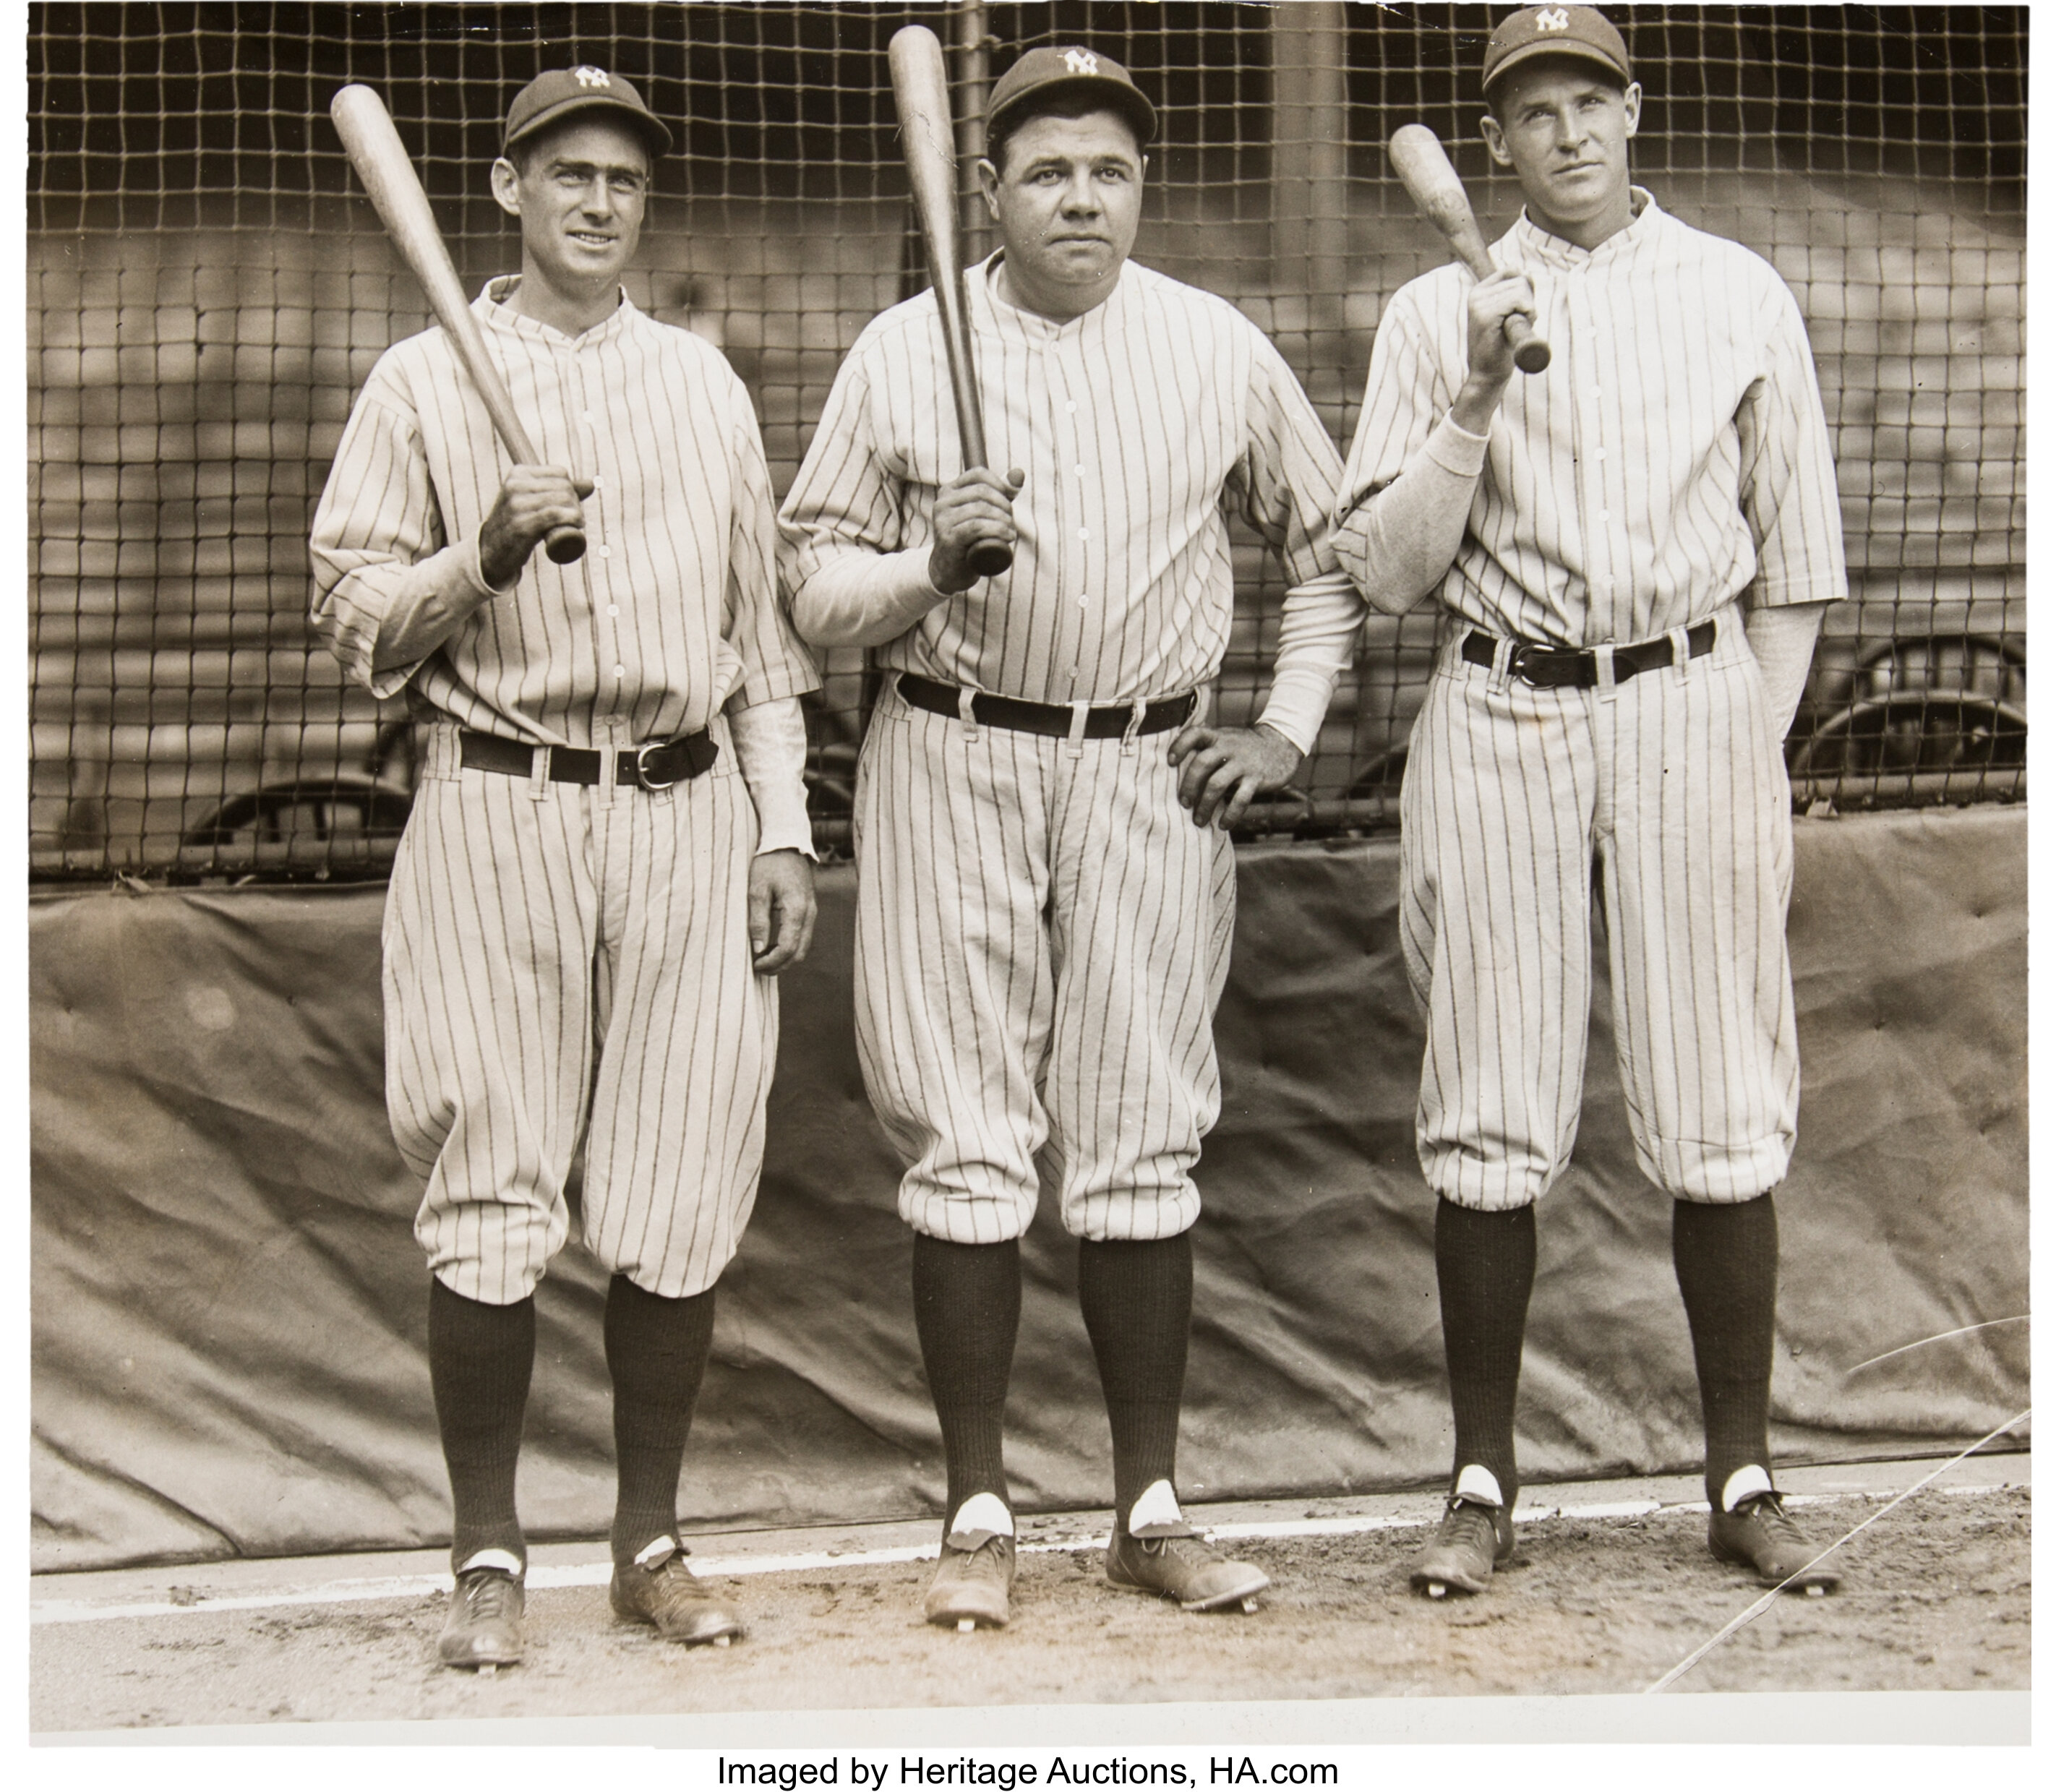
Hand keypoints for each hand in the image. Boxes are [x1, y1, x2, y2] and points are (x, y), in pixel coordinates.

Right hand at [477, 465, 594, 587]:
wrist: (492, 551)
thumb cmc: (519, 523)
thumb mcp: (535, 500)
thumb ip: (561, 490)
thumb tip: (591, 483)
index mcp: (518, 474)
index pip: (560, 473)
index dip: (571, 489)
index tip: (568, 506)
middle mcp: (515, 485)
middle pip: (564, 487)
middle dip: (575, 503)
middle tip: (574, 519)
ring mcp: (517, 505)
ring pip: (563, 500)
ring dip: (577, 514)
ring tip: (575, 524)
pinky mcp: (522, 525)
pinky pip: (555, 515)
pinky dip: (572, 520)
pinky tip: (576, 526)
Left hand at [748, 848, 816, 973]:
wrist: (787, 843)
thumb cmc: (769, 864)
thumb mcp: (756, 890)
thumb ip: (758, 921)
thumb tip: (758, 949)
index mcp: (797, 909)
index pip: (788, 948)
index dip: (771, 962)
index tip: (754, 964)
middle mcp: (810, 914)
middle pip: (799, 953)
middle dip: (779, 965)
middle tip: (758, 967)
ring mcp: (812, 912)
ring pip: (803, 948)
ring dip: (785, 959)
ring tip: (763, 959)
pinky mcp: (810, 910)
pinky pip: (803, 937)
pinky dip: (790, 948)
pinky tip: (773, 946)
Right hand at [928, 466, 1023, 593]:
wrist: (949, 571)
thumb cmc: (969, 541)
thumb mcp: (984, 514)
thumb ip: (1000, 494)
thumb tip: (1018, 474)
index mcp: (949, 491)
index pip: (979, 474)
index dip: (999, 485)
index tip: (1007, 503)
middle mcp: (942, 502)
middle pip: (982, 492)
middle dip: (1004, 506)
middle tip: (1010, 522)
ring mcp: (943, 521)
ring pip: (981, 510)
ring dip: (1003, 521)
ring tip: (1010, 533)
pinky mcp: (948, 538)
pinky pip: (976, 527)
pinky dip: (997, 531)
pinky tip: (1007, 537)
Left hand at [1167, 723, 1303, 830]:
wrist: (1281, 744)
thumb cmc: (1243, 747)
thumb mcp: (1224, 739)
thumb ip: (1204, 749)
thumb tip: (1174, 772)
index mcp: (1217, 736)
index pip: (1194, 734)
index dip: (1180, 746)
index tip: (1170, 762)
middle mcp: (1228, 747)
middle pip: (1202, 764)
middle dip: (1189, 786)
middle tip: (1184, 803)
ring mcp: (1243, 763)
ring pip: (1217, 784)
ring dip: (1205, 805)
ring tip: (1199, 821)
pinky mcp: (1257, 779)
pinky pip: (1240, 799)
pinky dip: (1230, 815)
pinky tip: (1223, 825)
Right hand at [1453, 269, 1536, 426]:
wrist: (1487, 375)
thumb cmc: (1501, 347)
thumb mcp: (1511, 313)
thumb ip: (1519, 291)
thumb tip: (1526, 273)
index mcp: (1479, 292)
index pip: (1513, 270)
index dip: (1524, 290)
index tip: (1517, 312)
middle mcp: (1476, 294)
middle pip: (1520, 279)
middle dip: (1527, 303)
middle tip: (1513, 326)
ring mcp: (1479, 304)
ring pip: (1521, 290)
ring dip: (1527, 311)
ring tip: (1511, 331)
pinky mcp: (1485, 315)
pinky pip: (1519, 301)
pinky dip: (1526, 315)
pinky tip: (1513, 330)